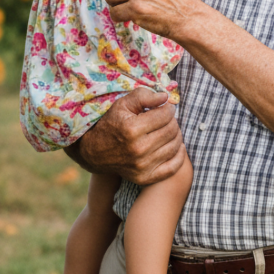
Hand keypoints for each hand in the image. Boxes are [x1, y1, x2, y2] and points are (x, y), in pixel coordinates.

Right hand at [67, 88, 185, 185]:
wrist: (95, 152)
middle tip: (166, 118)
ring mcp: (142, 166)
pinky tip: (175, 146)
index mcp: (132, 129)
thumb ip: (143, 96)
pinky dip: (179, 155)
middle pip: (171, 130)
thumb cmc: (111, 124)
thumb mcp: (122, 104)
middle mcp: (138, 149)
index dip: (168, 108)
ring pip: (174, 146)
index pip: (165, 115)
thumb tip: (166, 96)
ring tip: (168, 130)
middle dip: (172, 121)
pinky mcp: (145, 178)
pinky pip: (173, 167)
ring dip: (175, 135)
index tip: (165, 107)